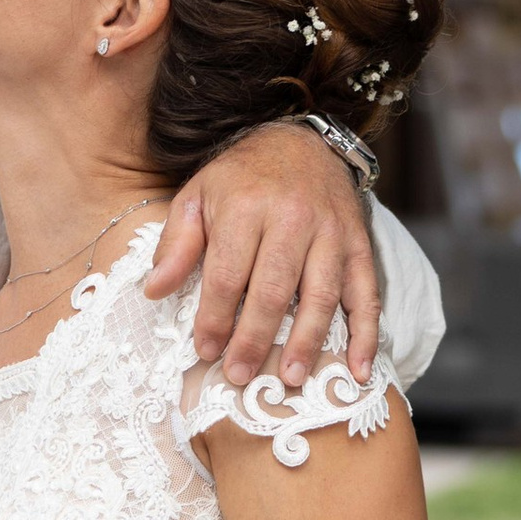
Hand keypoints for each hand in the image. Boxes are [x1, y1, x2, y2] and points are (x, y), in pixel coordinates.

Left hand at [145, 122, 379, 390]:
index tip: (204, 351)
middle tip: (240, 375)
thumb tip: (154, 291)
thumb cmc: (241, 177)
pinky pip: (367, 293)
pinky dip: (367, 335)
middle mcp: (293, 218)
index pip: (228, 273)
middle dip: (254, 339)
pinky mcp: (359, 244)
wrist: (299, 140)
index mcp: (246, 206)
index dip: (214, 317)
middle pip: (274, 289)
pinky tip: (359, 370)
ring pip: (321, 295)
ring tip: (289, 379)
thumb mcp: (196, 196)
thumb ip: (177, 244)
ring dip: (306, 342)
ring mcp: (331, 232)